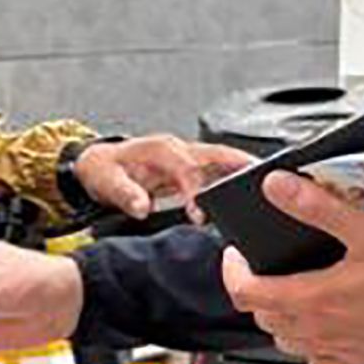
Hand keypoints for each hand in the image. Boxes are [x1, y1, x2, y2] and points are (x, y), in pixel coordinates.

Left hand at [70, 136, 258, 219]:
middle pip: (217, 154)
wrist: (98, 165)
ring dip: (242, 172)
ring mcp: (186, 157)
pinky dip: (233, 179)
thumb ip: (125, 194)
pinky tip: (246, 193)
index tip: (201, 213)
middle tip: (264, 181)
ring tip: (266, 188)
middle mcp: (177, 149)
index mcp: (160, 149)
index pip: (188, 168)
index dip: (198, 190)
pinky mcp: (189, 168)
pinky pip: (216, 171)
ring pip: (221, 161)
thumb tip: (142, 206)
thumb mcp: (106, 182)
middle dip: (240, 166)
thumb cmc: (103, 171)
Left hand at [220, 173, 363, 363]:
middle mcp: (321, 329)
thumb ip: (316, 207)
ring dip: (281, 320)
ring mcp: (340, 349)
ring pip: (288, 343)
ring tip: (289, 296)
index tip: (236, 256)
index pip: (247, 293)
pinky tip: (324, 333)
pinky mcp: (363, 361)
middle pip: (264, 317)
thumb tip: (278, 188)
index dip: (232, 271)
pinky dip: (313, 351)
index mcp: (314, 298)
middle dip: (256, 291)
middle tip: (263, 270)